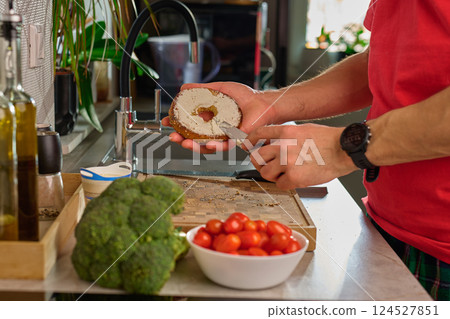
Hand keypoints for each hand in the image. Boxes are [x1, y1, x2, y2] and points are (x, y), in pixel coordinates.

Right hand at [161, 82, 277, 152]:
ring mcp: (224, 137)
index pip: (190, 124)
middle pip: (194, 138)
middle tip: (172, 137)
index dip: (177, 124)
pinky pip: (223, 147)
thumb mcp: (220, 89)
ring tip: (184, 142)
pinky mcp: (234, 142)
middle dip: (181, 139)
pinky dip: (214, 146)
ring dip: (193, 146)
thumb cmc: (246, 97)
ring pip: (206, 146)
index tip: (166, 121)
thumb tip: (183, 87)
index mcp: (211, 119)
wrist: (263, 103)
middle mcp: (216, 130)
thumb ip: (202, 89)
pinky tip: (207, 144)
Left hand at [245, 124, 357, 189]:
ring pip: (265, 173)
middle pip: (256, 157)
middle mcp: (282, 146)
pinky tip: (295, 178)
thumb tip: (272, 143)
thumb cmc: (328, 140)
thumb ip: (285, 136)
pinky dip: (285, 184)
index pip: (257, 134)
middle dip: (260, 162)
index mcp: (284, 132)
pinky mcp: (294, 178)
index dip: (250, 142)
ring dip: (272, 175)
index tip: (248, 147)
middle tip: (267, 165)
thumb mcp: (303, 129)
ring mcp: (287, 162)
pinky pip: (280, 184)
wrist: (343, 150)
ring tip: (284, 173)